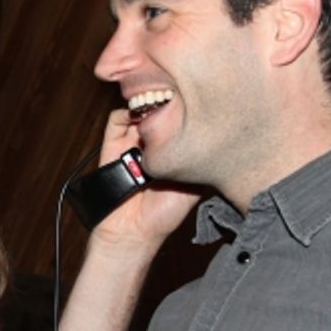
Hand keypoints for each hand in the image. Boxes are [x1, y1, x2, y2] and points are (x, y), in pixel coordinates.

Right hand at [91, 109, 202, 251]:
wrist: (132, 230)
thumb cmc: (164, 214)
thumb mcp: (196, 186)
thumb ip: (202, 161)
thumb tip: (218, 135)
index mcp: (173, 150)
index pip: (182, 117)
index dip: (189, 107)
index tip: (198, 102)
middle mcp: (153, 143)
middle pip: (160, 107)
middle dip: (169, 101)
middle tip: (180, 99)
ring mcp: (132, 141)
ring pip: (139, 107)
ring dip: (148, 105)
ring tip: (158, 111)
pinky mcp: (112, 143)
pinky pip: (117, 119)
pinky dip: (127, 114)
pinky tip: (138, 123)